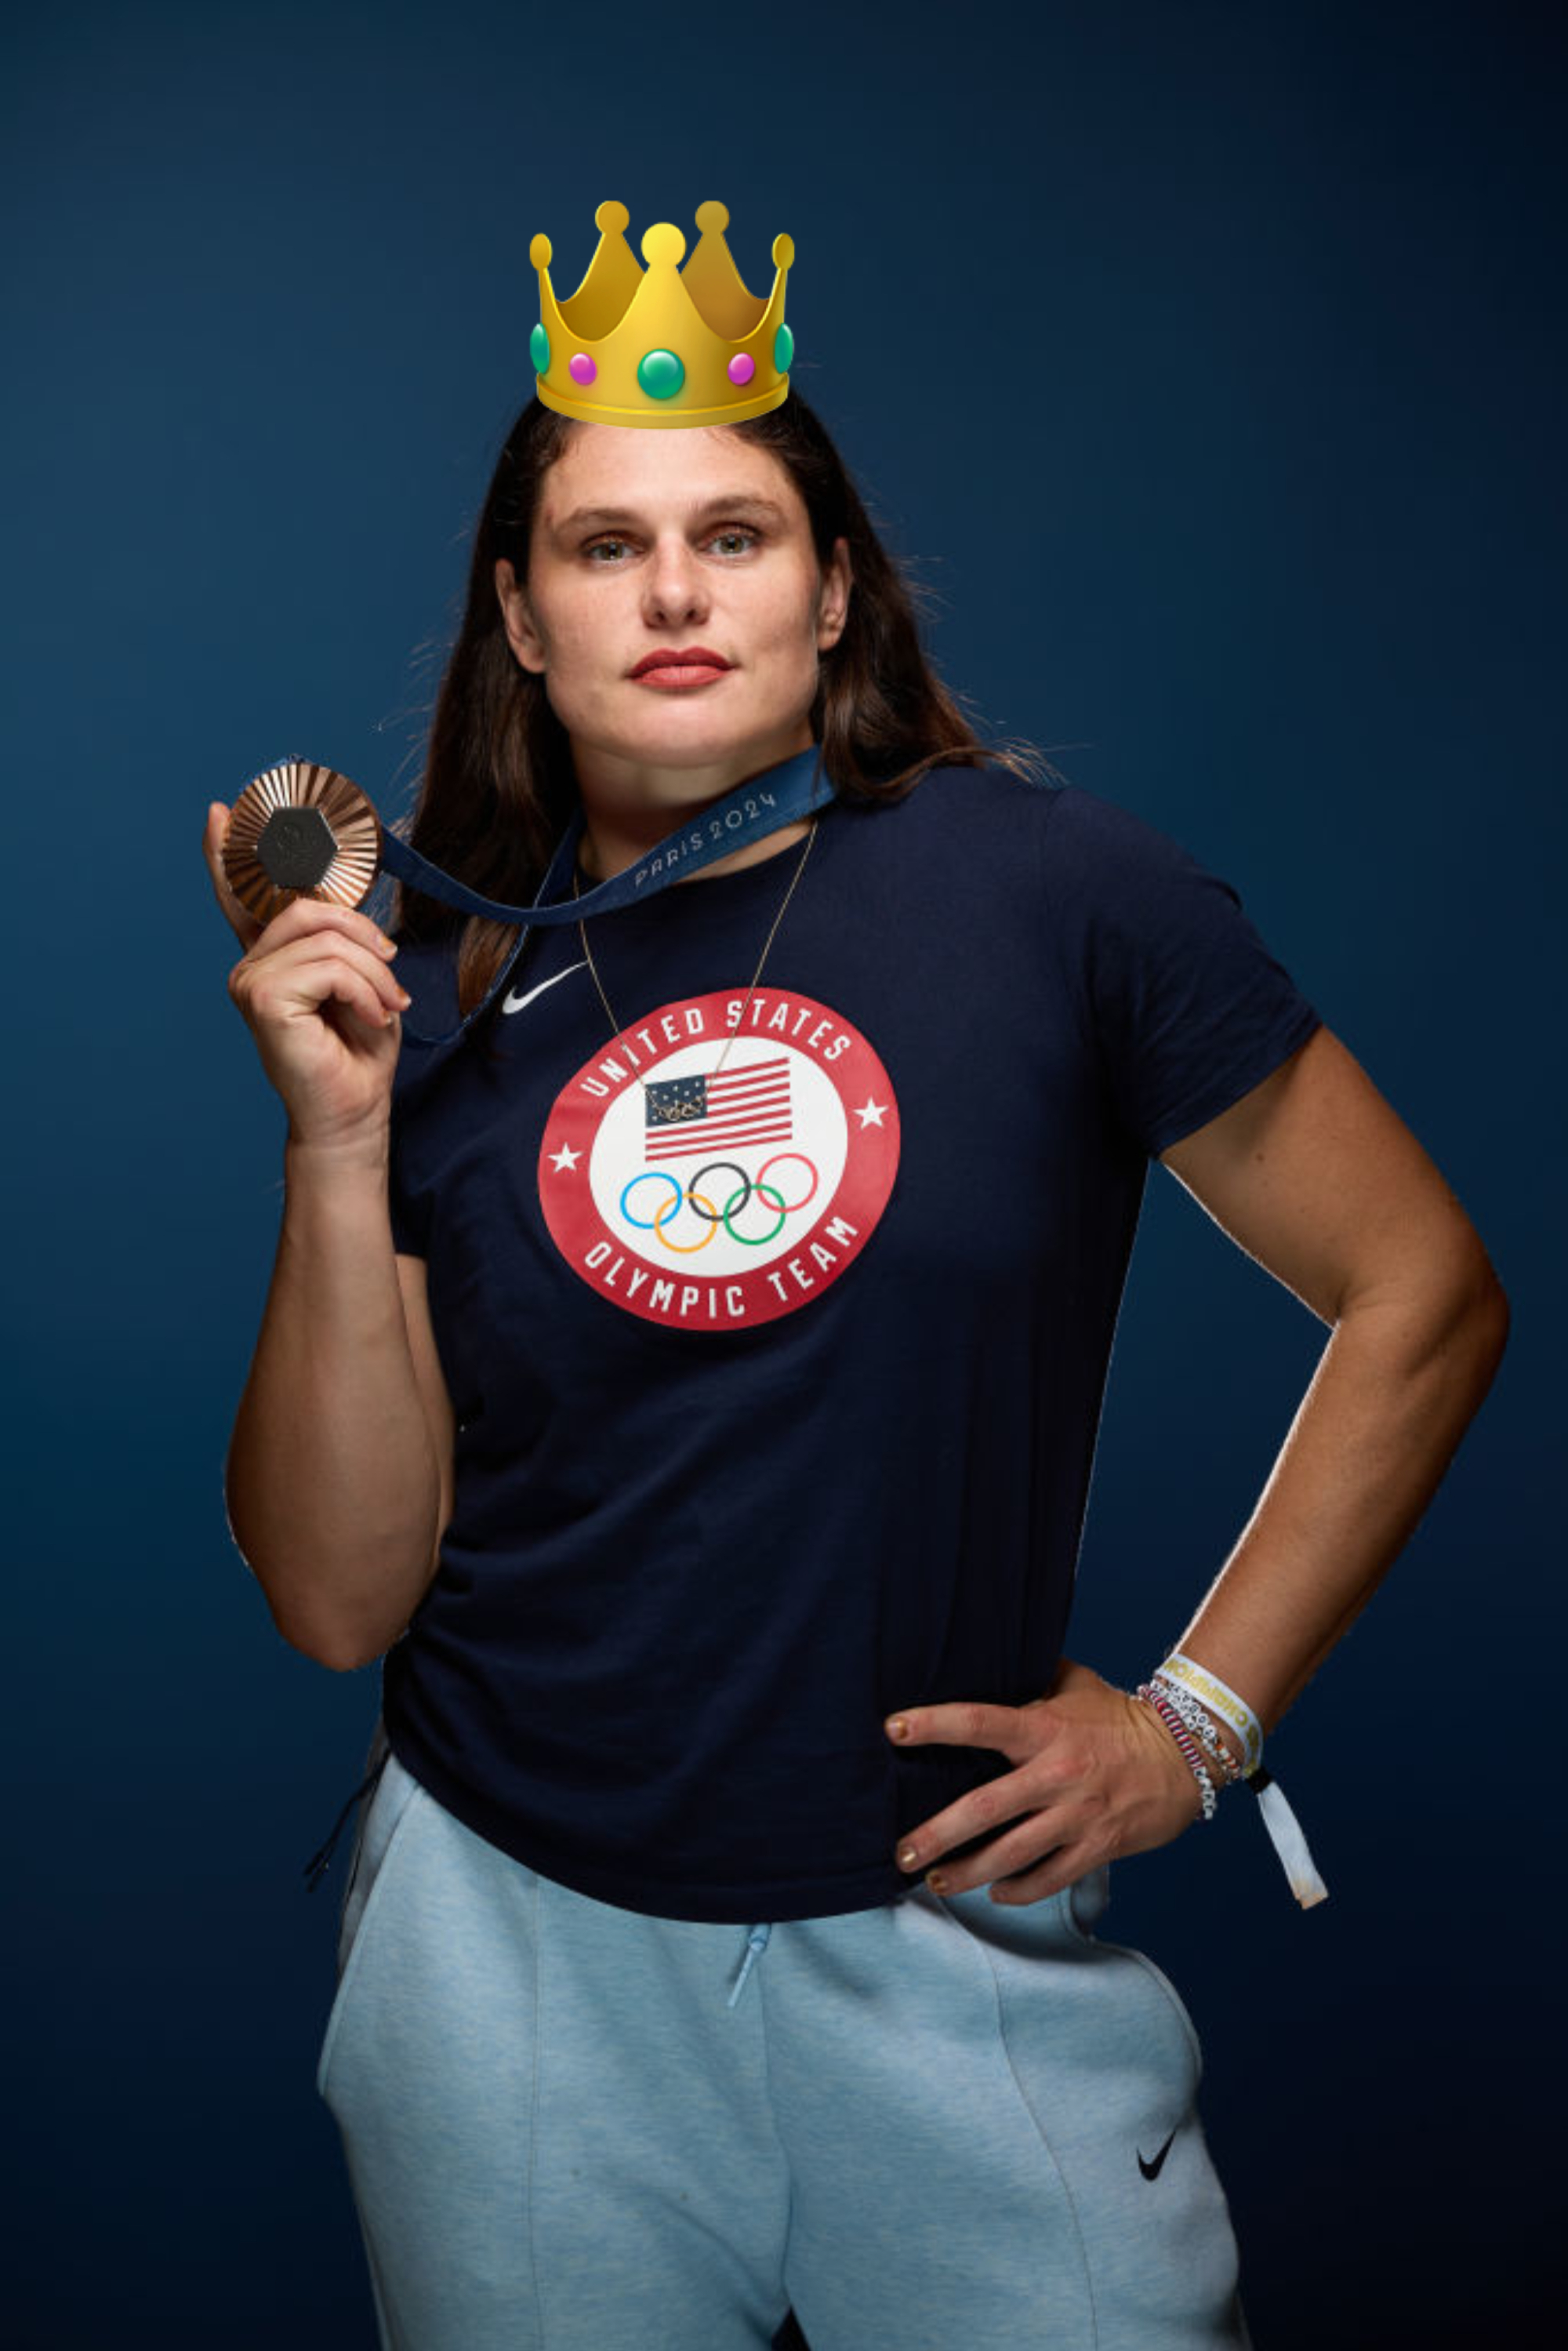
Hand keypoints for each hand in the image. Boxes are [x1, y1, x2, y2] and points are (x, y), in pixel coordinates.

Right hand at [204, 800, 408, 1147]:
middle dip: (364, 936)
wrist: (353, 1112)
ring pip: (327, 937)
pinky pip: (330, 966)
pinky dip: (366, 990)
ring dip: (374, 972)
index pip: (243, 897)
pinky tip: (372, 1018)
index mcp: (271, 957)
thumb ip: (340, 938)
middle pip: (309, 908)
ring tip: (386, 1006)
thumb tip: (341, 902)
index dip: (228, 852)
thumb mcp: (360, 979)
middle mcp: (252, 965)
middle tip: (391, 979)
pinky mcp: (262, 999)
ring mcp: (249, 981)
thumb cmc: (358, 1050)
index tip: (222, 811)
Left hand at [884, 1656, 1204, 1905]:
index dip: (934, 1724)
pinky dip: (1018, 1889)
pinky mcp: (1097, 1847)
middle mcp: (1057, 1773)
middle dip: (938, 1833)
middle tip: (901, 1851)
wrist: (1184, 1756)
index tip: (893, 1729)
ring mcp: (1077, 1815)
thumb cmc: (1119, 1717)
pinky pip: (1049, 1877)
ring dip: (968, 1872)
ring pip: (1012, 1853)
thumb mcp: (1075, 1684)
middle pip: (986, 1807)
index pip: (980, 1721)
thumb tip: (984, 1658)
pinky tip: (994, 1892)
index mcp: (1046, 1728)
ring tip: (933, 1882)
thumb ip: (1031, 1678)